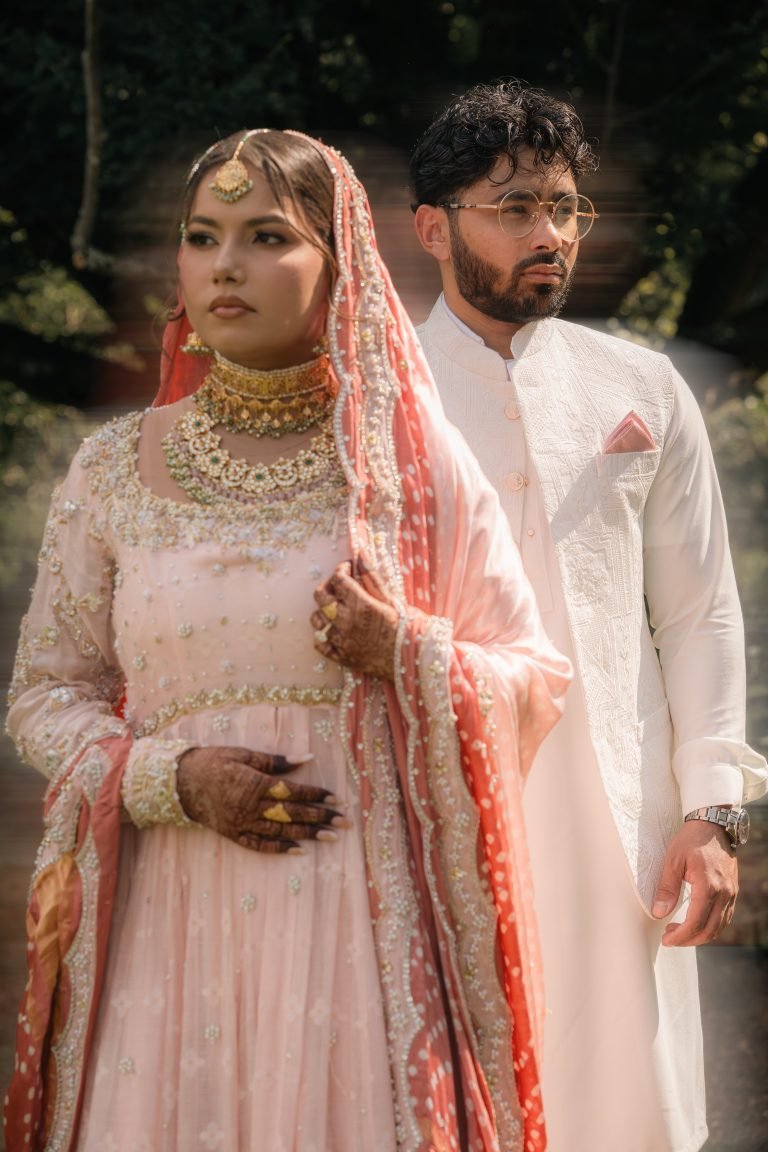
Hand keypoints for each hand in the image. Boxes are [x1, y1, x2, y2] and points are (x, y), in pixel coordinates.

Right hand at [176, 746, 346, 853]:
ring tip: (330, 837)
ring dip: (308, 834)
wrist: (180, 783)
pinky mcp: (234, 834)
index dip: (317, 796)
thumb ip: (275, 761)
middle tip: (344, 823)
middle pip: (293, 814)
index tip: (337, 799)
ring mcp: (243, 823)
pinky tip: (298, 851)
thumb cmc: (214, 762)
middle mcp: (252, 807)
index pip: (294, 792)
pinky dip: (279, 849)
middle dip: (321, 818)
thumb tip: (306, 759)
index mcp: (256, 784)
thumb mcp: (243, 754)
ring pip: (281, 831)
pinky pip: (260, 845)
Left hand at [311, 560, 398, 680]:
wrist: (412, 658)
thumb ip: (371, 576)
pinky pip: (319, 643)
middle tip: (339, 587)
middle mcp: (346, 621)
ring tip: (338, 611)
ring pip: (317, 619)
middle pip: (320, 596)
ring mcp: (340, 640)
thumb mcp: (389, 598)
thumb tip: (360, 553)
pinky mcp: (340, 657)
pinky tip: (336, 632)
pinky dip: (324, 636)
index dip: (341, 570)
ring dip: (325, 612)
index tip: (348, 569)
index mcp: (359, 603)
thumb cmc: (405, 626)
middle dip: (329, 587)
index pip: (338, 578)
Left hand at [652, 819, 737, 945]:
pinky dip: (711, 926)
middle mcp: (724, 893)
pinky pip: (724, 918)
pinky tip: (695, 922)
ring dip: (700, 935)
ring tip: (679, 931)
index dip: (681, 937)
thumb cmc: (691, 839)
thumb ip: (667, 888)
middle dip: (688, 939)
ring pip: (719, 927)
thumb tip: (659, 912)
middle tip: (670, 937)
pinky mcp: (733, 891)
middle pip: (709, 930)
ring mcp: (731, 893)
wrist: (714, 824)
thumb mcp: (673, 860)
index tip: (666, 940)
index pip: (696, 923)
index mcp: (708, 887)